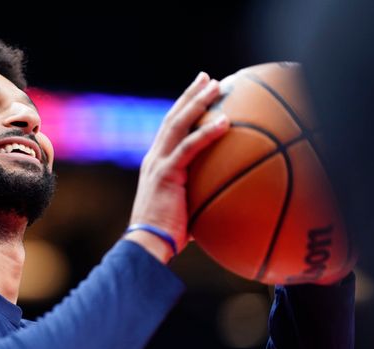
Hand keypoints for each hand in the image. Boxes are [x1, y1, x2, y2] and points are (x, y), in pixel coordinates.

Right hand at [126, 72, 229, 262]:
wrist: (148, 245)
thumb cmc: (166, 236)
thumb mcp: (183, 210)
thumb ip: (197, 197)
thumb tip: (222, 198)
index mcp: (155, 165)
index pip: (169, 130)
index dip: (183, 110)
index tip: (198, 94)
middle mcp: (153, 159)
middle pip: (172, 118)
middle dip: (190, 95)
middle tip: (208, 78)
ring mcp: (157, 164)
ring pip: (178, 124)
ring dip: (197, 103)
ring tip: (217, 86)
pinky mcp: (165, 174)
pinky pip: (189, 148)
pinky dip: (207, 133)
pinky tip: (225, 122)